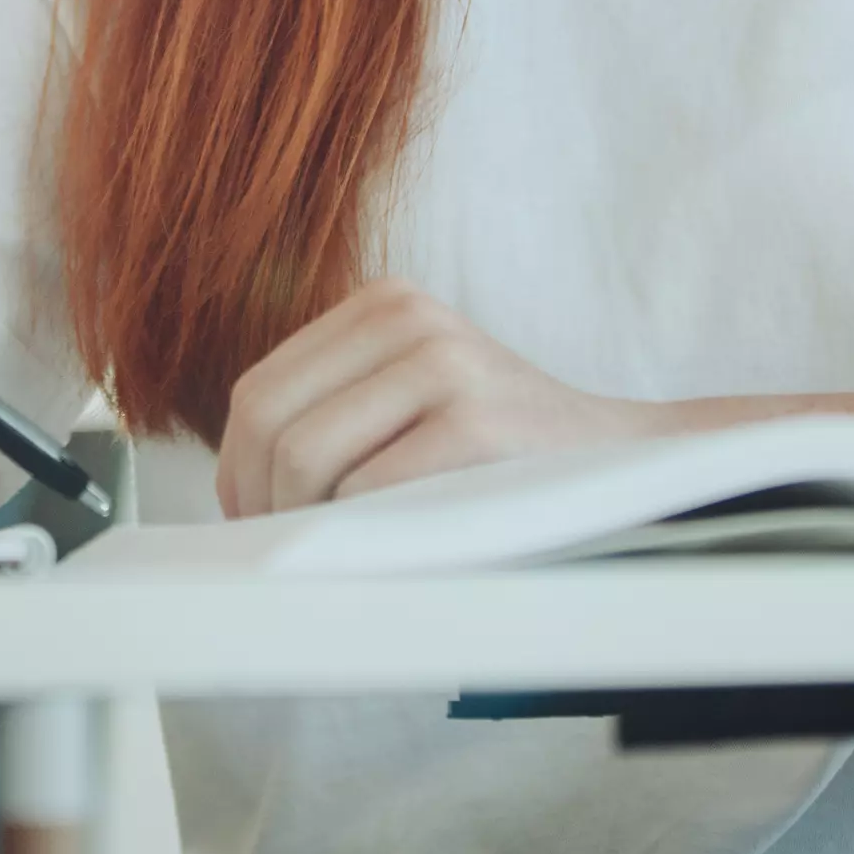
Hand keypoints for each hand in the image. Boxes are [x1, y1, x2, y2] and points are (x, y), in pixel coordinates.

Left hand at [215, 284, 664, 518]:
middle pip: (268, 419)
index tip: (254, 523)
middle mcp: (407, 316)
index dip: (237, 469)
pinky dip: (361, 531)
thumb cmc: (499, 450)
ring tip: (336, 551)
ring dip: (306, 522)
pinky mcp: (475, 419)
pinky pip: (367, 490)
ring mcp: (444, 362)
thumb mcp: (409, 395)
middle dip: (259, 499)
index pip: (258, 390)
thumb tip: (235, 485)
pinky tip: (387, 547)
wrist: (618, 461)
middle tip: (281, 550)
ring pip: (305, 456)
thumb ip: (333, 411)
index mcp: (382, 302)